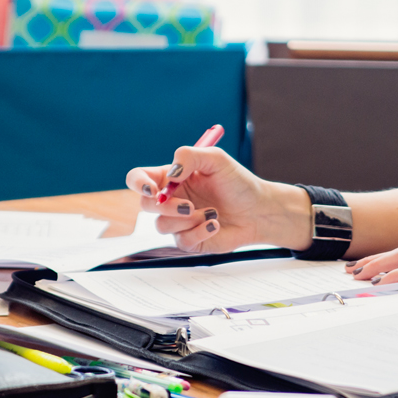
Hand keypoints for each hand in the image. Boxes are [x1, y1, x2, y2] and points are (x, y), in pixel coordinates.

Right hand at [124, 147, 307, 252]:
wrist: (259, 210)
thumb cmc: (238, 182)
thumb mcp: (216, 159)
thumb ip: (190, 156)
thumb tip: (171, 174)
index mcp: (171, 178)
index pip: (139, 178)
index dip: (138, 183)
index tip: (152, 189)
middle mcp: (170, 200)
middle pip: (145, 205)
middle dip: (165, 206)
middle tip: (189, 206)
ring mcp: (178, 222)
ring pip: (162, 225)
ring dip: (189, 219)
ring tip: (213, 212)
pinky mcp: (189, 241)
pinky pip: (182, 241)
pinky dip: (200, 232)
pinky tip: (215, 224)